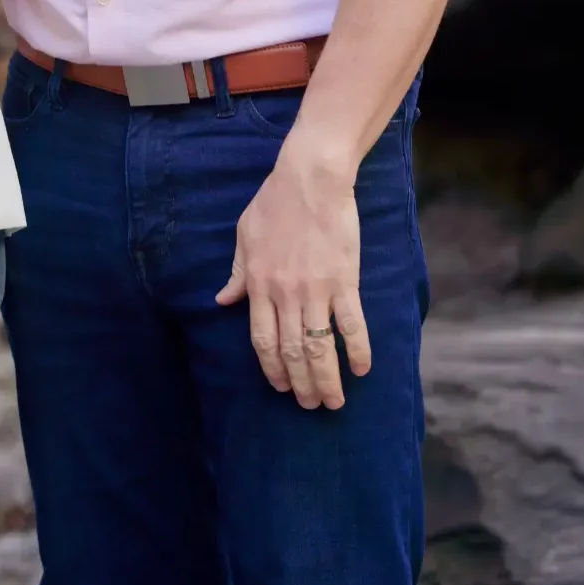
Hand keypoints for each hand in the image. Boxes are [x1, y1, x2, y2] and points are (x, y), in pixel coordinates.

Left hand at [215, 144, 369, 409]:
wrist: (309, 179)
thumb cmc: (274, 203)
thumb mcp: (244, 236)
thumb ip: (236, 274)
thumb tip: (221, 301)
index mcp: (259, 284)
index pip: (263, 339)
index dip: (272, 368)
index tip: (280, 386)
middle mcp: (285, 294)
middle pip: (292, 351)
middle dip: (301, 383)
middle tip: (310, 405)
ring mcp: (316, 289)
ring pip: (319, 346)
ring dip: (326, 378)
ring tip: (333, 401)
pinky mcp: (345, 280)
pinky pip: (352, 324)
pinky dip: (357, 349)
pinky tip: (362, 369)